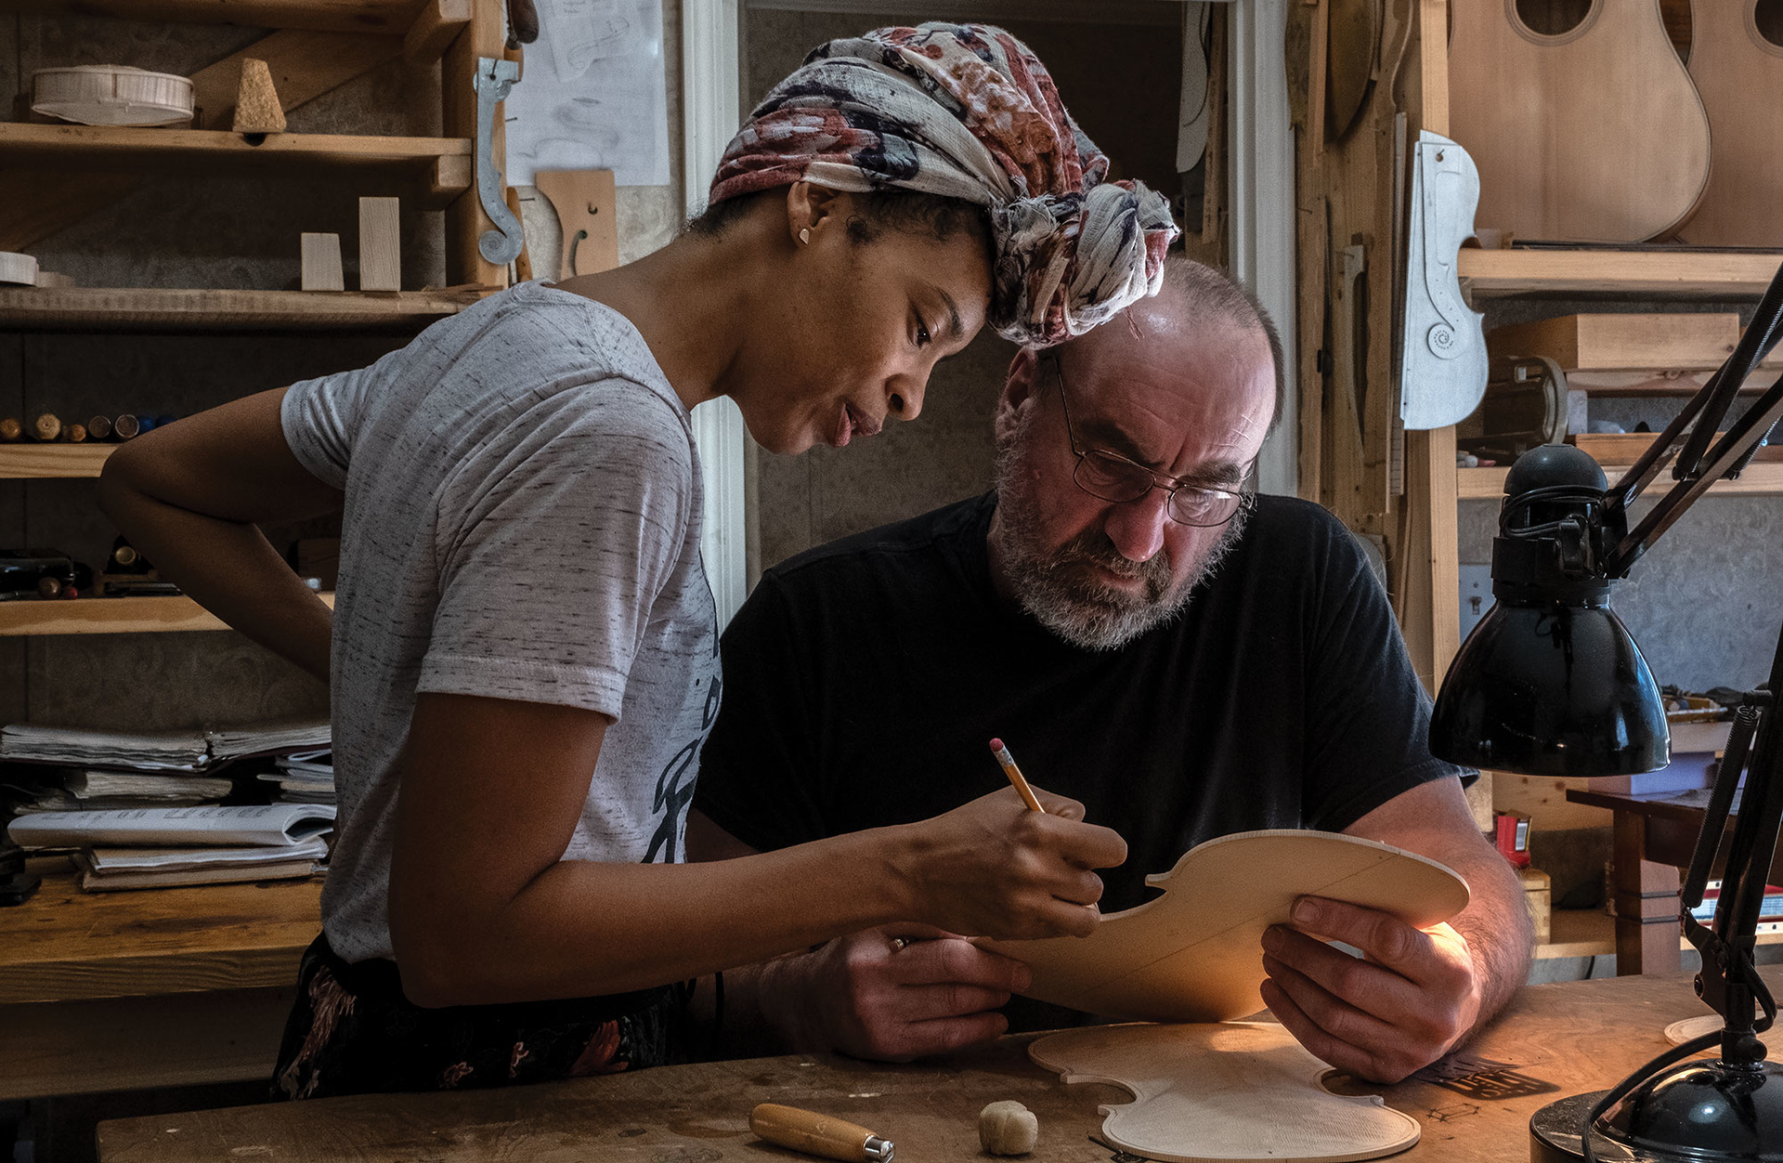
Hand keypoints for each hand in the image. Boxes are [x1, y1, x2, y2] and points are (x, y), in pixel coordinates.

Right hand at [761, 925, 1031, 1061]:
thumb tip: (981, 931)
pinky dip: (975, 1031)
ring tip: (1006, 995)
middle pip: (953, 983)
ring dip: (989, 1004)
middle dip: (996, 979)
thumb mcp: (876, 928)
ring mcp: (880, 1024)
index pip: (943, 952)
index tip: (1013, 952)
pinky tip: (993, 1022)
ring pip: (952, 1013)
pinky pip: (942, 1041)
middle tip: (1021, 975)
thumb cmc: (851, 956)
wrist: (806, 1001)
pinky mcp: (887, 1050)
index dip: (986, 956)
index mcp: (873, 950)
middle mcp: (873, 988)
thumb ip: (923, 926)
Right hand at [895, 787, 1126, 940]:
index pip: (1111, 848)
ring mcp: (1027, 903)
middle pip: (1097, 884)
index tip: (1094, 850)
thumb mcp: (1011, 800)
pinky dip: (1053, 920)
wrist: (919, 868)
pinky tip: (1032, 903)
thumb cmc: (965, 828)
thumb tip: (1088, 827)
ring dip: (1076, 905)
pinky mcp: (1016, 929)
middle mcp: (1037, 869)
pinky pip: (1058, 931)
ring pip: (1087, 918)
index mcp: (1041, 829)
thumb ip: (1057, 809)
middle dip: (1082, 876)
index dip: (1106, 849)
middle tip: (1058, 868)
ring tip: (1055, 892)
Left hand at [1259, 895, 1482, 1082]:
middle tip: (1271, 932)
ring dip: (1291, 983)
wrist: (1458, 1008)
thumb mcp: (1423, 924)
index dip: (1337, 921)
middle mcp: (1434, 1015)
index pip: (1385, 939)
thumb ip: (1383, 903)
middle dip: (1301, 954)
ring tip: (1270, 956)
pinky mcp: (1387, 1071)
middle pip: (1350, 982)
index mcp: (1449, 970)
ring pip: (1333, 1016)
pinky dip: (1292, 1017)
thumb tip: (1321, 871)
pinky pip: (1326, 1046)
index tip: (1297, 906)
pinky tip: (1274, 990)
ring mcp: (1411, 1050)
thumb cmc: (1429, 952)